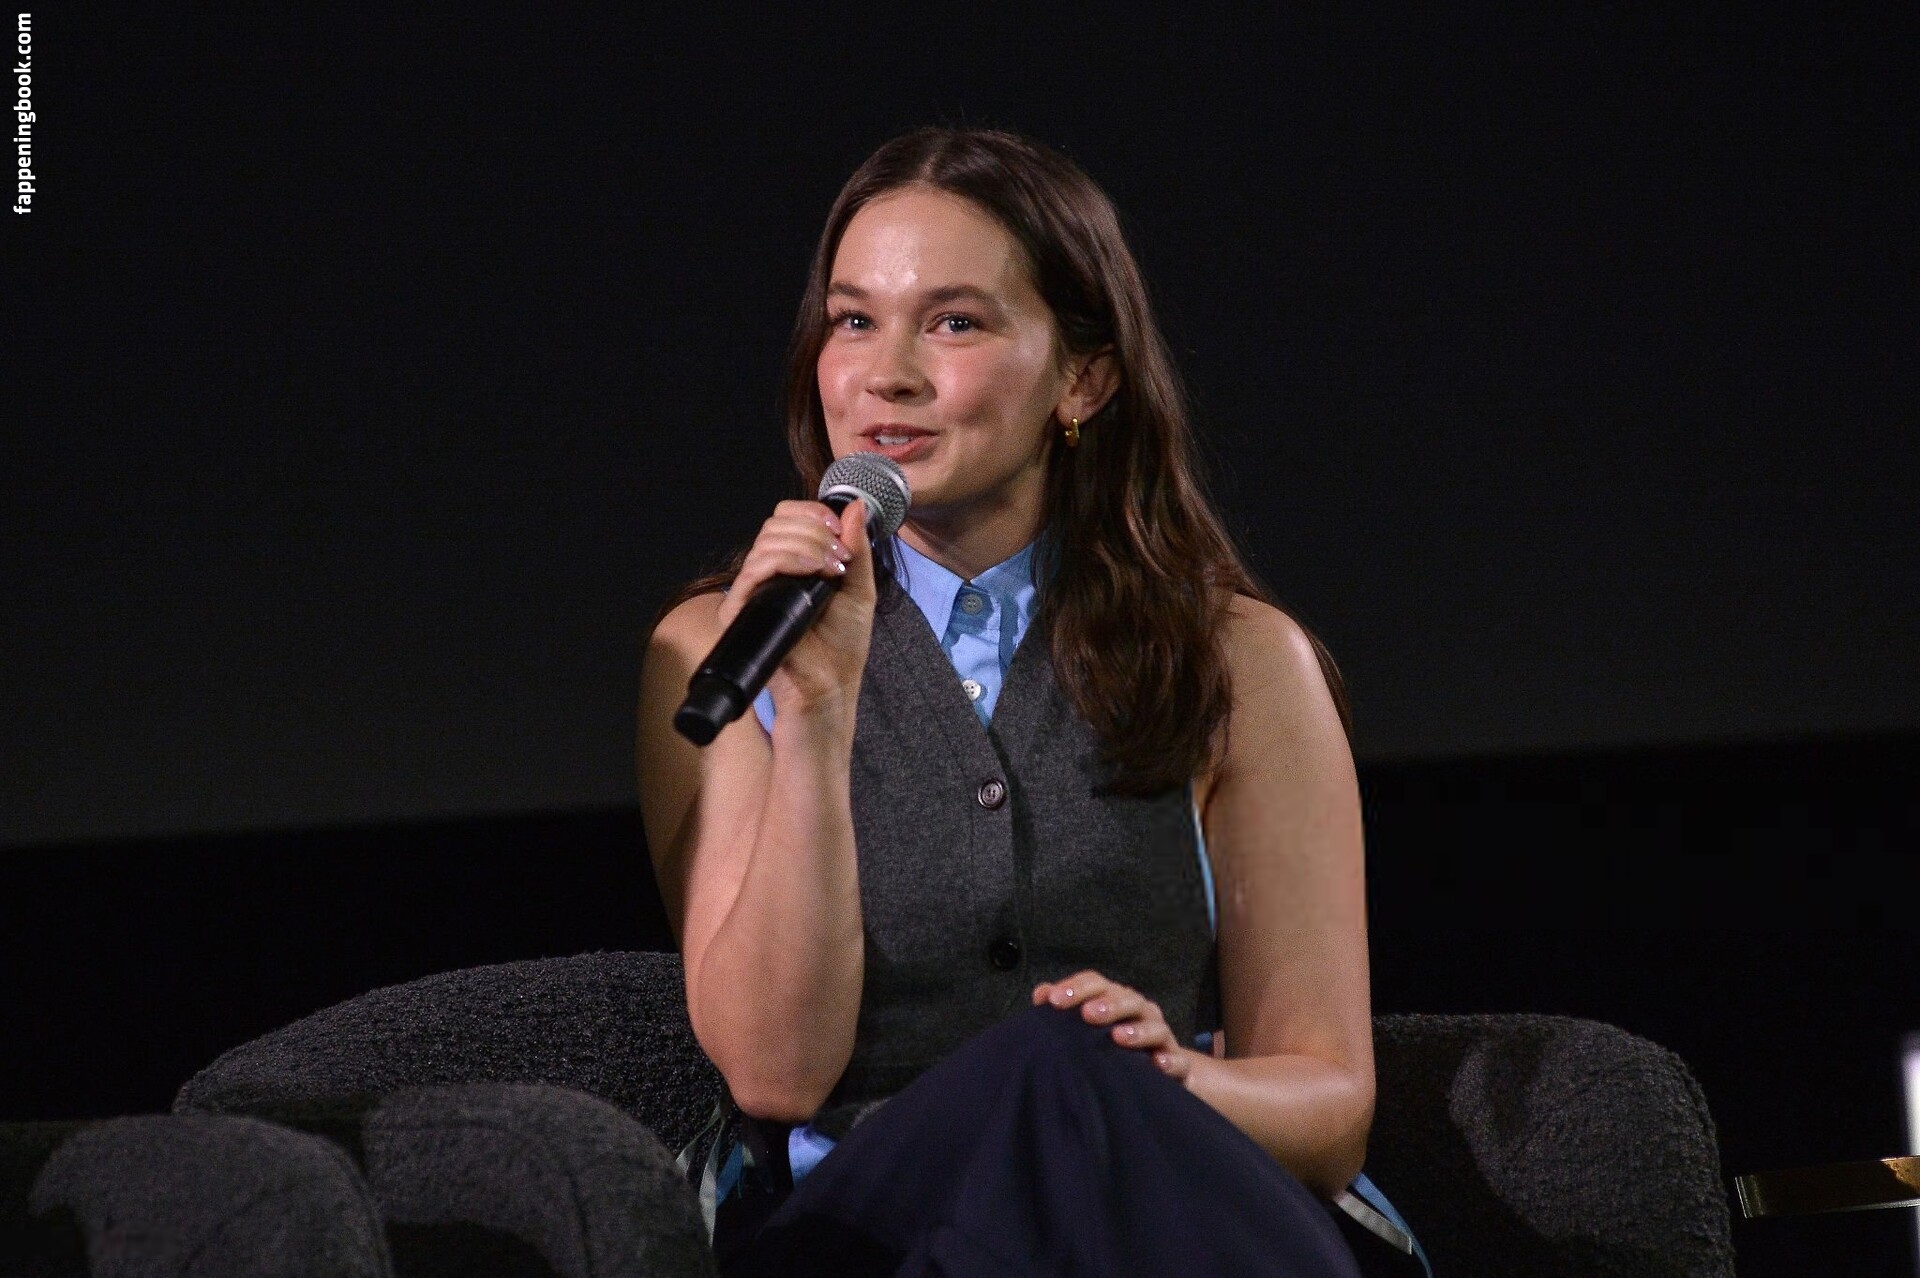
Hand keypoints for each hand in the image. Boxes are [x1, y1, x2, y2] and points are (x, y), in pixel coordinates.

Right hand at [714, 496, 875, 718]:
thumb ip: (858, 547)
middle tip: (840, 557)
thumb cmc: (842, 645)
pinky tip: (815, 573)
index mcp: (792, 564)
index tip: (839, 530)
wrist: (831, 685)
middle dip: (815, 531)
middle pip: (776, 523)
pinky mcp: (741, 609)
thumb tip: (856, 506)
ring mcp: (753, 589)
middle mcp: (768, 573)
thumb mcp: (860, 588)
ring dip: (807, 545)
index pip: (786, 517)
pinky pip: (755, 568)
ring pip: (767, 541)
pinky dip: (788, 560)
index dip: (811, 514)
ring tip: (833, 569)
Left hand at [1032, 970, 1197, 1086]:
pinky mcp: (1176, 1063)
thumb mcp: (1088, 1024)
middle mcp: (1140, 1011)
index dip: (1076, 987)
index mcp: (1116, 998)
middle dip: (1108, 1005)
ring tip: (1118, 1037)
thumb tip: (1041, 994)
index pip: (1096, 984)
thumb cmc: (1114, 1042)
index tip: (1053, 1000)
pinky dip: (1170, 1060)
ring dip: (1137, 1031)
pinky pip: (1178, 1060)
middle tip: (1087, 1014)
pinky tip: (1156, 1063)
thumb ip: (1065, 1008)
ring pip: (1155, 1027)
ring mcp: (1160, 1036)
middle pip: (1127, 1000)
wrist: (1159, 1068)